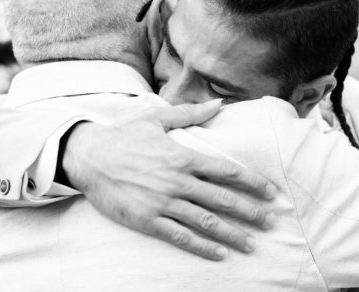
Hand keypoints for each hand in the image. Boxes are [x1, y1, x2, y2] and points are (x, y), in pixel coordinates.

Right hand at [62, 99, 276, 260]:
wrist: (87, 156)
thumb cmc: (122, 135)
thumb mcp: (156, 119)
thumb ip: (190, 113)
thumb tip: (218, 104)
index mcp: (181, 156)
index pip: (226, 171)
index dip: (252, 182)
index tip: (271, 192)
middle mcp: (176, 181)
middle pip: (222, 199)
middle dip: (250, 212)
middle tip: (271, 222)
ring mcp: (162, 202)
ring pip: (206, 222)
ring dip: (233, 234)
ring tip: (252, 244)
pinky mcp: (147, 219)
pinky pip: (180, 236)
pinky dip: (202, 247)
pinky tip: (219, 253)